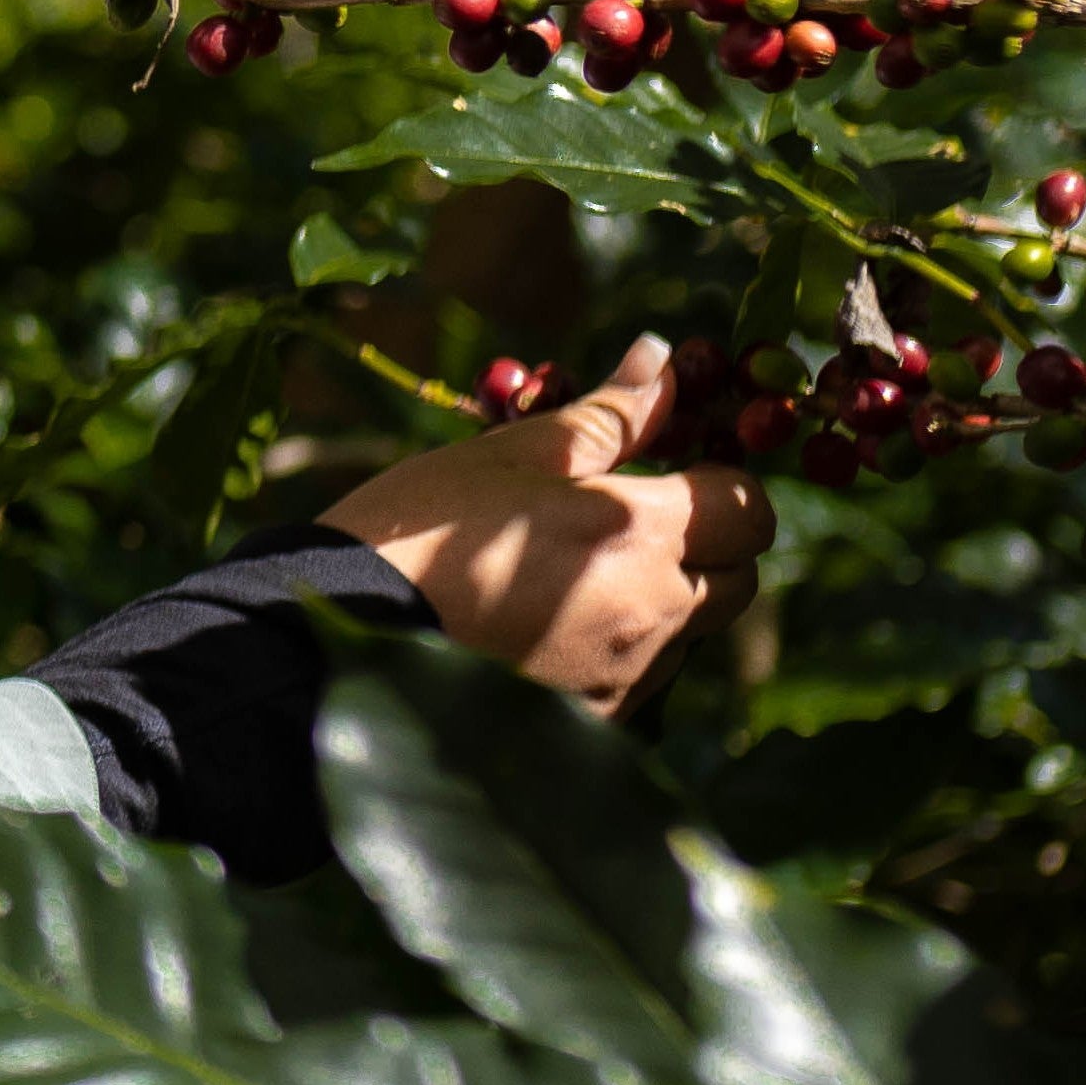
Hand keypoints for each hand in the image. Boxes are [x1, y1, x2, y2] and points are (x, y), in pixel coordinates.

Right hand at [319, 333, 772, 718]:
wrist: (336, 639)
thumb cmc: (418, 531)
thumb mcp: (507, 455)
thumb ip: (603, 414)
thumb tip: (662, 357)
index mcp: (641, 532)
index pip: (749, 506)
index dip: (719, 482)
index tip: (670, 471)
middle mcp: (653, 613)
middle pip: (739, 578)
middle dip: (705, 547)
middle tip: (628, 525)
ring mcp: (626, 679)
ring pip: (689, 635)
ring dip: (662, 604)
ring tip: (571, 582)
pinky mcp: (593, 727)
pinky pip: (638, 684)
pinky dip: (616, 655)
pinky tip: (545, 635)